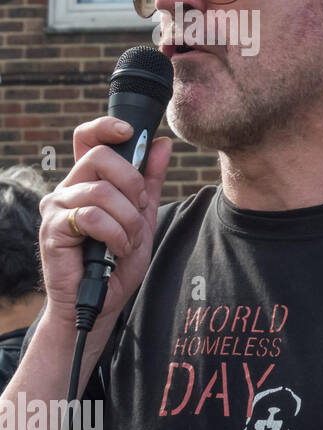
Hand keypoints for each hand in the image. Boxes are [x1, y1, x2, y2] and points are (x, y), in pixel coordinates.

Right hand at [37, 116, 171, 344]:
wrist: (101, 302)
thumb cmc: (116, 261)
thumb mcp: (142, 217)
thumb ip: (150, 182)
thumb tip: (163, 144)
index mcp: (88, 182)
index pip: (88, 139)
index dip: (106, 127)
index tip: (130, 131)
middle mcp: (67, 189)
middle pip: (100, 158)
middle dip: (132, 184)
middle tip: (138, 210)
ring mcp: (56, 208)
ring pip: (101, 192)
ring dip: (128, 220)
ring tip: (127, 241)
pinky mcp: (52, 230)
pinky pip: (93, 217)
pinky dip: (116, 235)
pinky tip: (115, 250)